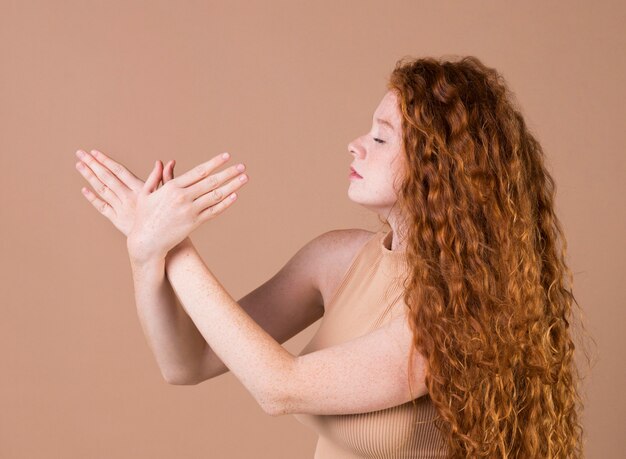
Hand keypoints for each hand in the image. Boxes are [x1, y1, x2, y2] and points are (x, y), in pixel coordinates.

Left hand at [74, 149, 176, 236]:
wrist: (160, 241)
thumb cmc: (167, 217)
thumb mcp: (168, 196)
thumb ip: (166, 177)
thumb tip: (168, 162)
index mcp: (139, 190)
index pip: (119, 171)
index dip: (106, 161)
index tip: (94, 152)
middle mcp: (127, 198)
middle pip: (107, 178)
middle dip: (92, 164)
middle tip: (80, 153)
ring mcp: (120, 209)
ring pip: (102, 190)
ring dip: (89, 177)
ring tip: (79, 165)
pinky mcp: (117, 220)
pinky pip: (102, 207)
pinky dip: (93, 198)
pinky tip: (84, 189)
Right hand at [127, 152, 247, 263]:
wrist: (147, 242)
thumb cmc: (144, 216)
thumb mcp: (145, 194)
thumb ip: (155, 177)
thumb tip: (162, 162)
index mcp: (172, 187)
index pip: (199, 171)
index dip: (215, 163)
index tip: (227, 156)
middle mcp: (183, 197)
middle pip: (211, 182)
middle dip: (229, 172)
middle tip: (242, 166)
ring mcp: (190, 211)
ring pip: (216, 196)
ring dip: (233, 186)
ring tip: (245, 178)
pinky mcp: (195, 223)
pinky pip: (214, 212)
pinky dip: (225, 203)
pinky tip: (235, 196)